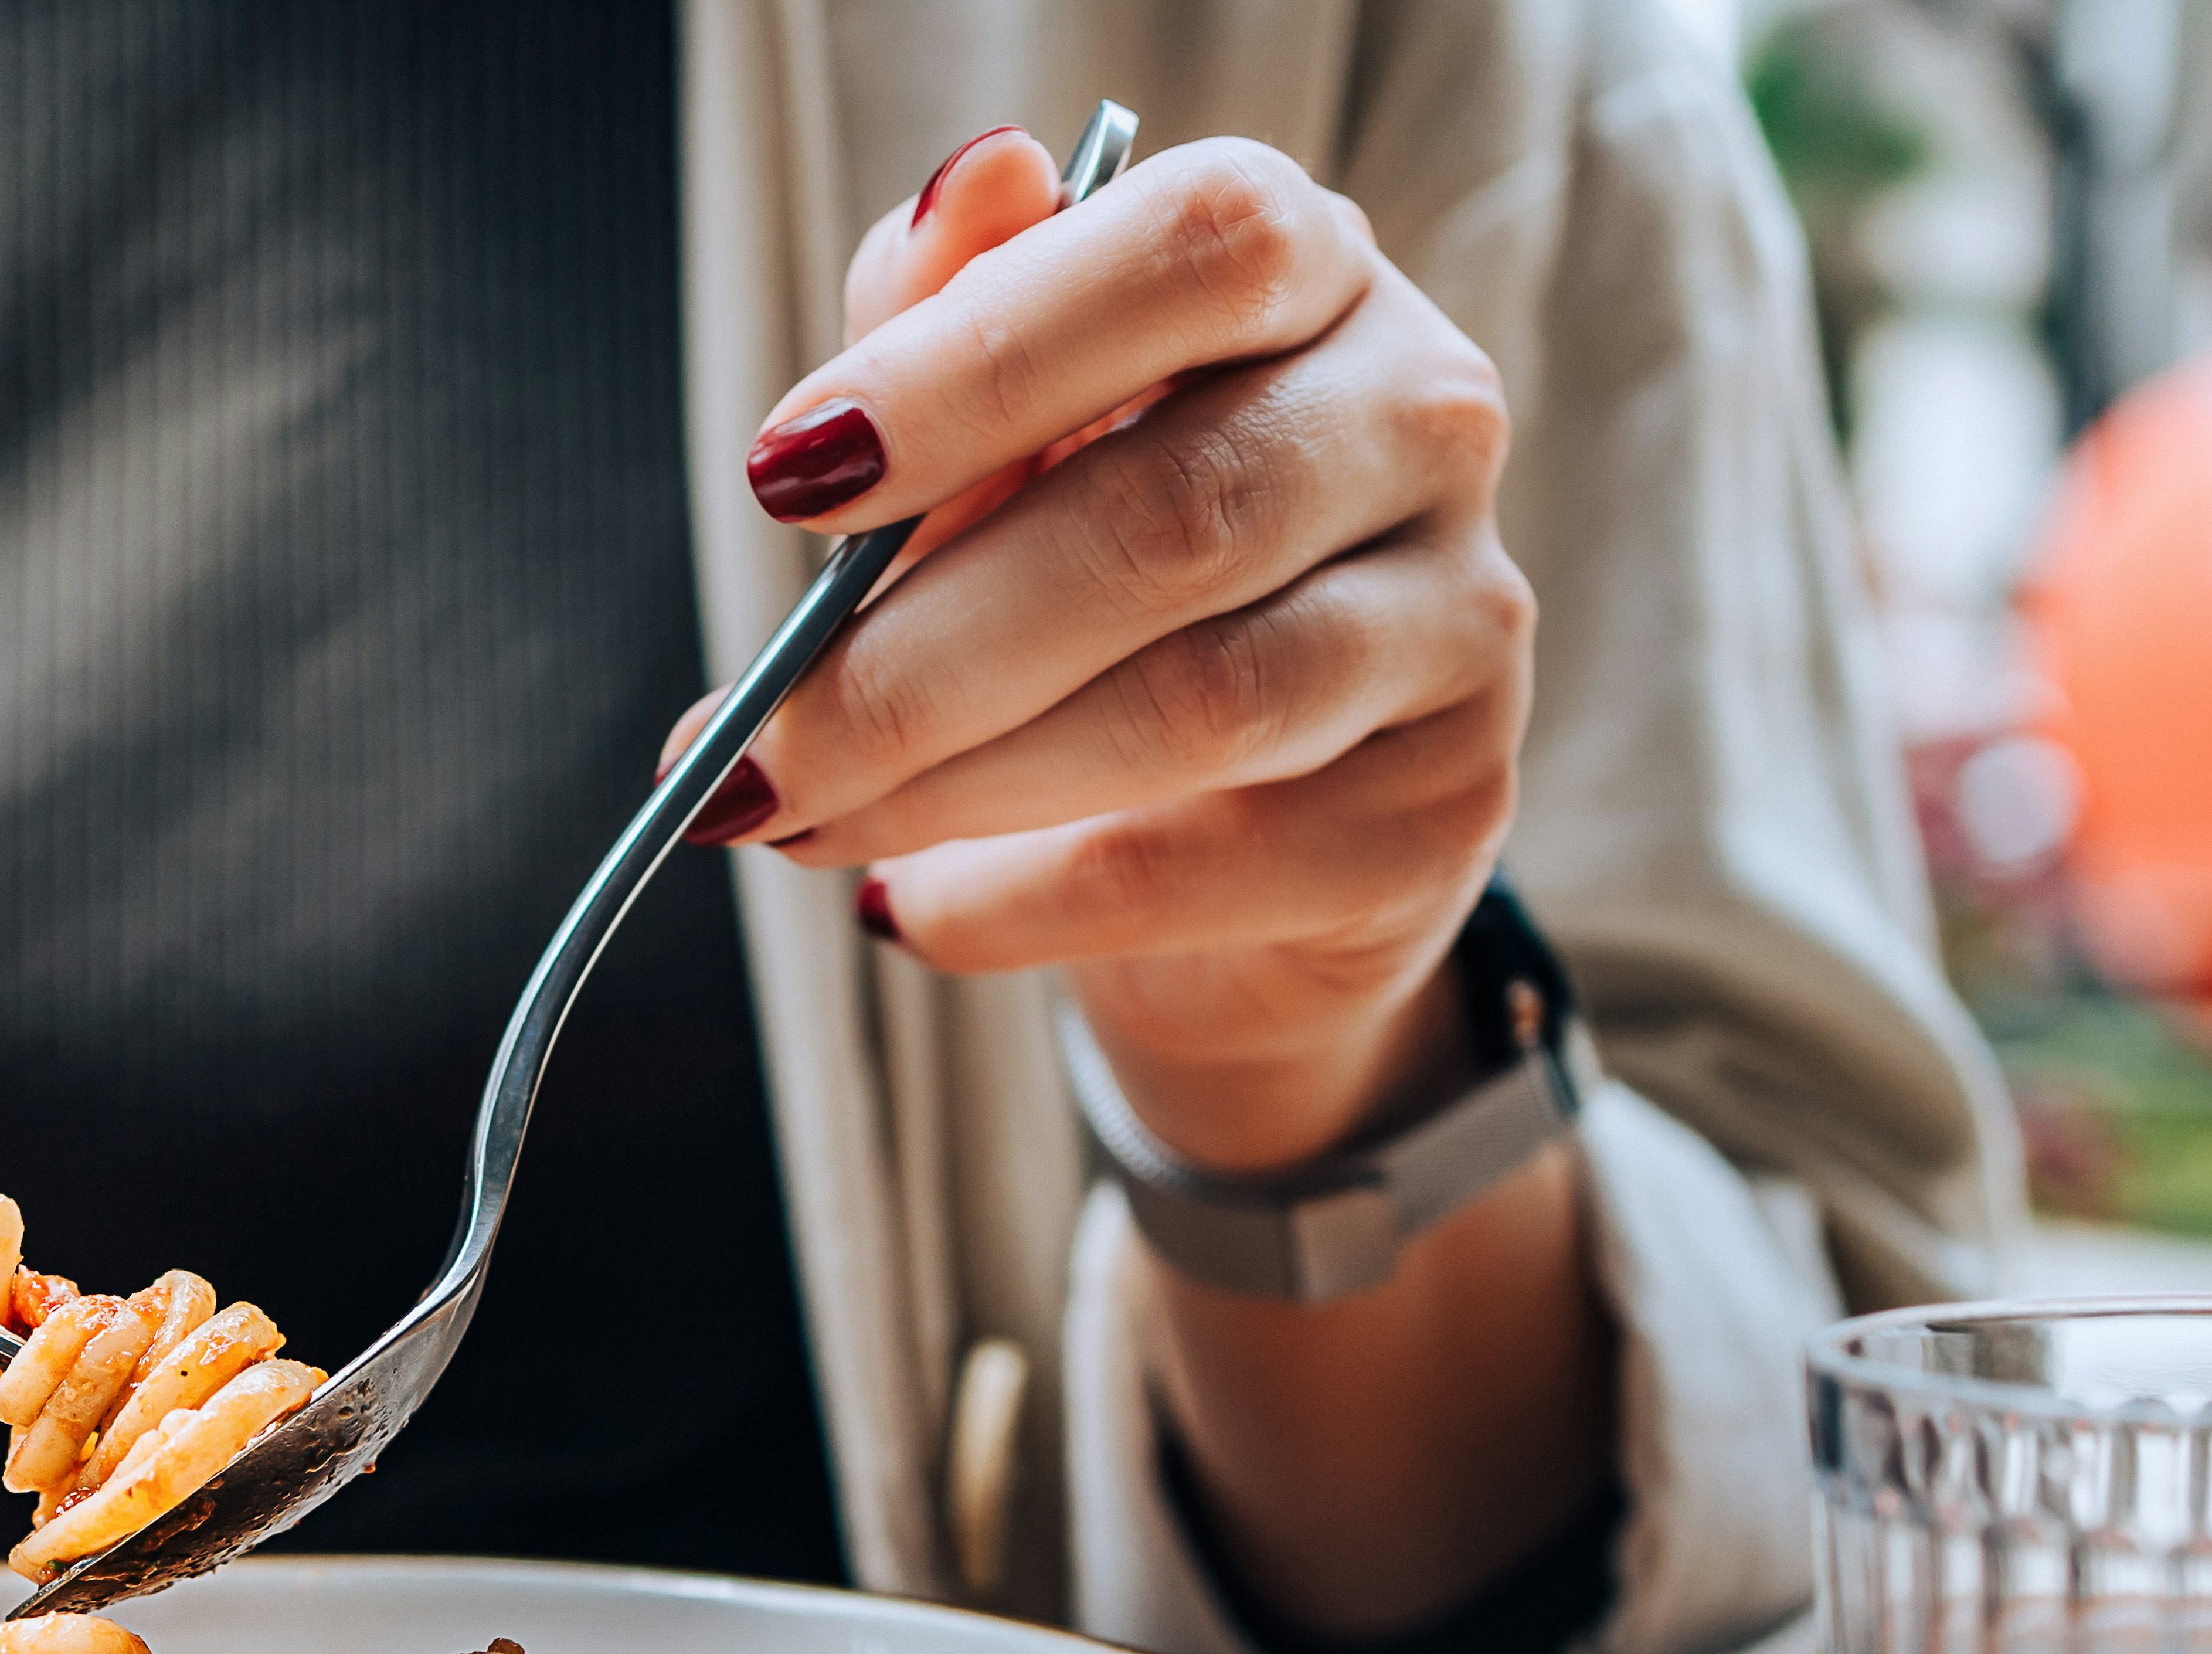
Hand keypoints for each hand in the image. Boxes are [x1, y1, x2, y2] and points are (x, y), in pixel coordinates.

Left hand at [712, 132, 1532, 1177]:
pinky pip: (1203, 865)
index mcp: (1316, 272)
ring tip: (799, 823)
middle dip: (916, 656)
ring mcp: (1460, 621)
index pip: (1197, 252)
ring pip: (1195, 704)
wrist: (1238, 834)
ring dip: (952, 785)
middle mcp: (1424, 418)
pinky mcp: (1440, 815)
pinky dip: (1020, 900)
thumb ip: (953, 317)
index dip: (980, 358)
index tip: (788, 477)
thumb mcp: (1001, 437)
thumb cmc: (1092, 578)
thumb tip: (966, 188)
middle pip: (1175, 516)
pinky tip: (911, 906)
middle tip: (751, 748)